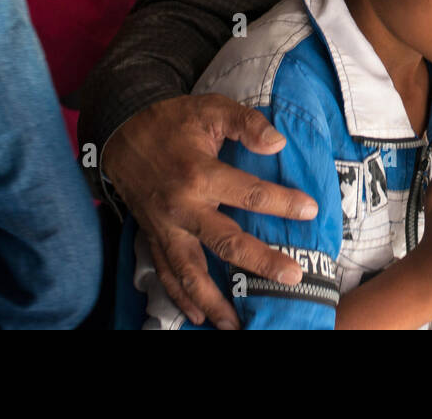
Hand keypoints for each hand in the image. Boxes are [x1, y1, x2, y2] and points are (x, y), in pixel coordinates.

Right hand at [103, 93, 318, 329]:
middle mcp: (182, 207)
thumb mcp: (210, 108)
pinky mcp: (153, 237)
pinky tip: (199, 316)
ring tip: (238, 323)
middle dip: (261, 262)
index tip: (309, 210)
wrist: (121, 133)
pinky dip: (180, 298)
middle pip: (225, 242)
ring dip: (214, 300)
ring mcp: (165, 227)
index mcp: (199, 174)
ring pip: (191, 271)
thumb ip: (246, 123)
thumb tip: (277, 143)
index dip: (281, 202)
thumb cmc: (172, 121)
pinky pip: (165, 273)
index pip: (247, 193)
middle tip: (292, 277)